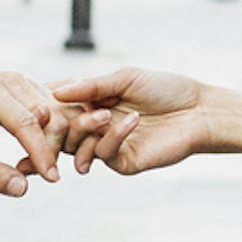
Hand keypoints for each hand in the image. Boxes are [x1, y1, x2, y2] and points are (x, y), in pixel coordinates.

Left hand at [0, 69, 65, 196]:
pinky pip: (55, 108)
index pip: (27, 122)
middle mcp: (10, 79)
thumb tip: (22, 189)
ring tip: (28, 165)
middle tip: (28, 173)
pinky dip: (55, 131)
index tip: (52, 179)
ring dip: (54, 142)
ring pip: (58, 111)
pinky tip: (41, 150)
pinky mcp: (27, 87)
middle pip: (50, 115)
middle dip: (49, 149)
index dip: (42, 152)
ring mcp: (21, 81)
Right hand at [51, 64, 241, 175]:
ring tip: (104, 115)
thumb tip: (56, 93)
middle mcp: (98, 129)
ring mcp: (111, 147)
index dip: (50, 109)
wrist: (200, 109)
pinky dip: (112, 137)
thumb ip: (92, 87)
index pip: (61, 112)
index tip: (41, 101)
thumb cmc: (167, 89)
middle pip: (64, 133)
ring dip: (86, 130)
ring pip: (80, 147)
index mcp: (94, 107)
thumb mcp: (125, 79)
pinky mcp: (126, 162)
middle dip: (65, 123)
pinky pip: (106, 154)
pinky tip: (130, 121)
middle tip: (73, 113)